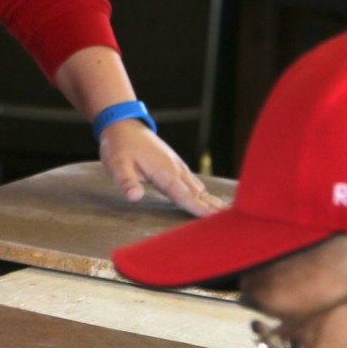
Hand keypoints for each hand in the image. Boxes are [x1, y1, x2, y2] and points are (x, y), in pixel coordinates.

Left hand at [99, 121, 222, 213]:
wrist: (124, 124)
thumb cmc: (119, 146)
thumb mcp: (115, 164)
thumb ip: (126, 181)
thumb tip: (135, 196)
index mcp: (163, 171)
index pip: (183, 194)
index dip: (198, 208)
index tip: (214, 219)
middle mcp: (175, 169)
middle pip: (196, 193)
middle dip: (212, 208)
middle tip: (231, 223)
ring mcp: (177, 166)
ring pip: (197, 187)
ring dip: (211, 201)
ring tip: (227, 215)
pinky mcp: (176, 165)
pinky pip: (193, 181)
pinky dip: (204, 193)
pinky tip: (211, 199)